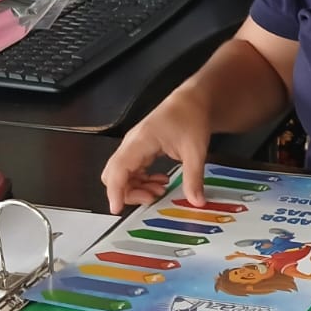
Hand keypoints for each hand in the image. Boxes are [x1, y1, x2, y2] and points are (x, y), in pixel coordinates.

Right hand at [101, 88, 212, 212]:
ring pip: (122, 174)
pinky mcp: (139, 149)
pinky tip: (160, 182)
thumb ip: (193, 178)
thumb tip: (196, 201)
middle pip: (114, 175)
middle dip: (128, 192)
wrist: (192, 101)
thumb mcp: (195, 151)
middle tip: (152, 198)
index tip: (116, 209)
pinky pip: (131, 170)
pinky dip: (142, 181)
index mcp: (140, 141)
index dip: (115, 191)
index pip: (118, 170)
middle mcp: (132, 144)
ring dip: (137, 188)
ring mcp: (134, 146)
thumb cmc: (191, 117)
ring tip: (160, 191)